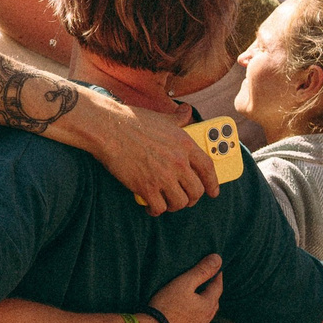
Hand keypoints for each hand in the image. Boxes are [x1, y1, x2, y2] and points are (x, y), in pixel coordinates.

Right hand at [85, 98, 215, 214]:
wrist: (109, 129)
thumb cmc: (133, 121)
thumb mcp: (162, 118)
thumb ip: (178, 118)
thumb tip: (186, 111)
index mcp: (185, 144)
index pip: (208, 168)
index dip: (213, 183)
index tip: (213, 191)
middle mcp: (179, 162)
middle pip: (196, 190)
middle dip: (192, 198)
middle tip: (185, 199)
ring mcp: (163, 176)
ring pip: (180, 202)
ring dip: (174, 206)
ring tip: (167, 203)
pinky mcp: (147, 187)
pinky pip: (159, 208)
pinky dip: (156, 210)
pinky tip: (151, 207)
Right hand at [148, 254, 224, 322]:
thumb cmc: (166, 306)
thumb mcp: (183, 283)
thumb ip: (201, 271)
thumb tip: (218, 258)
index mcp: (207, 306)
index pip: (217, 288)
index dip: (217, 278)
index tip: (217, 271)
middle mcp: (205, 322)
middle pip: (213, 305)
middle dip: (212, 295)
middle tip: (209, 286)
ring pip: (204, 320)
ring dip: (203, 311)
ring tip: (198, 305)